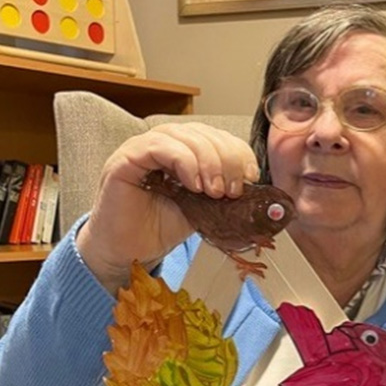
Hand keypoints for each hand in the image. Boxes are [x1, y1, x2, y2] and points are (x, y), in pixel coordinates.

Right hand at [76, 123, 258, 292]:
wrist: (129, 252)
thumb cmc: (161, 229)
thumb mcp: (204, 210)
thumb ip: (224, 195)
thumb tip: (258, 195)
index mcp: (186, 151)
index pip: (218, 137)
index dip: (239, 152)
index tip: (250, 178)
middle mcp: (165, 143)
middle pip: (204, 133)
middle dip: (227, 159)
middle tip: (232, 190)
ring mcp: (144, 147)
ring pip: (185, 136)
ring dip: (208, 162)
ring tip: (214, 192)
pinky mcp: (127, 158)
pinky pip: (160, 146)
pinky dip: (183, 162)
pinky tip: (193, 185)